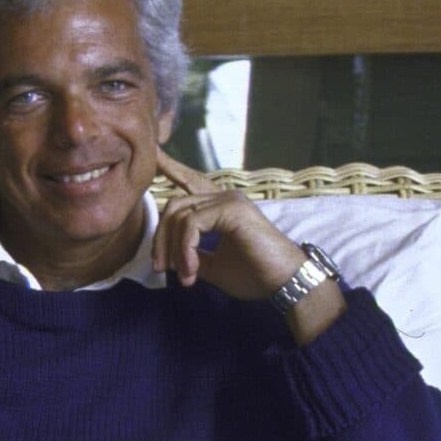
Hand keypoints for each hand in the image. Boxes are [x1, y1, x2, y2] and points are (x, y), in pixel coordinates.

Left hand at [151, 154, 304, 298]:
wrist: (285, 283)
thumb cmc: (256, 275)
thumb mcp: (214, 266)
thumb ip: (192, 256)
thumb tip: (169, 258)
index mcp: (221, 208)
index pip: (190, 183)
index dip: (172, 168)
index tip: (156, 156)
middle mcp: (225, 198)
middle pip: (175, 206)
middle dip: (161, 238)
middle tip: (159, 268)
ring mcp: (229, 200)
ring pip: (180, 216)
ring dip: (174, 250)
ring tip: (185, 276)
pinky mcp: (232, 209)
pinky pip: (191, 224)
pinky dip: (185, 249)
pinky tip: (191, 270)